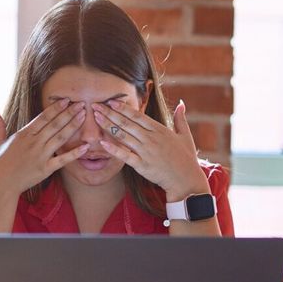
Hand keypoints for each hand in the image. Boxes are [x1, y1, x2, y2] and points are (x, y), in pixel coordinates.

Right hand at [0, 99, 88, 197]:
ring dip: (73, 126)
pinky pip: (62, 160)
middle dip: (69, 113)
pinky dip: (74, 153)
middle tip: (81, 104)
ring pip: (60, 138)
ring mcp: (40, 156)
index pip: (43, 118)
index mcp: (23, 135)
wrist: (0, 184)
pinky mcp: (45, 169)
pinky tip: (85, 146)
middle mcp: (33, 143)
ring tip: (83, 116)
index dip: (56, 108)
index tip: (66, 100)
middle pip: (55, 125)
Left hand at [93, 100, 208, 201]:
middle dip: (109, 113)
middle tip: (95, 106)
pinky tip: (102, 143)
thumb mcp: (185, 136)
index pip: (138, 116)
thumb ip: (181, 119)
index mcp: (160, 130)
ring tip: (95, 118)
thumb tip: (181, 104)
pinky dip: (113, 149)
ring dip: (108, 126)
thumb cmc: (186, 158)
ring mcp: (146, 152)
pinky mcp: (142, 165)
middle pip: (126, 123)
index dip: (123, 108)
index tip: (111, 101)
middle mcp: (151, 139)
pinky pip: (125, 156)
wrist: (186, 180)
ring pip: (123, 136)